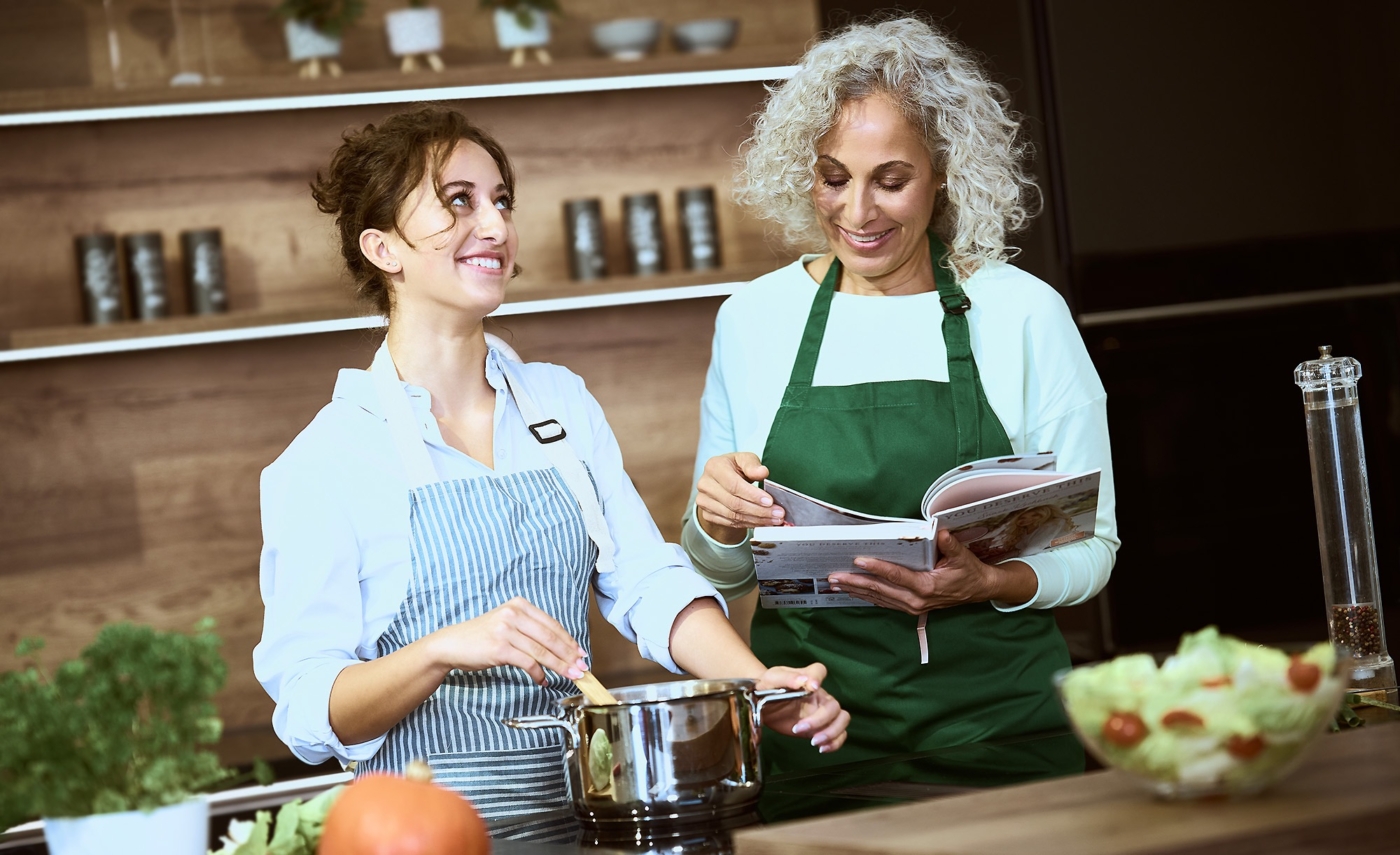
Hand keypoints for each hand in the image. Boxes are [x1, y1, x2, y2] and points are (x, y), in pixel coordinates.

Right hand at [425, 597, 587, 686]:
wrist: (452, 644)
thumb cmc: (481, 637)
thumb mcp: (507, 625)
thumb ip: (530, 630)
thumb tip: (559, 648)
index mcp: (519, 605)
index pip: (552, 624)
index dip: (569, 641)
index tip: (581, 653)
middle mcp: (514, 614)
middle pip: (551, 637)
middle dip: (569, 655)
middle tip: (581, 668)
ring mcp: (506, 630)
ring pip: (542, 651)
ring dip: (559, 666)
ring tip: (570, 675)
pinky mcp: (500, 648)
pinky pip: (528, 662)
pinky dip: (539, 674)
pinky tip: (543, 681)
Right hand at [695, 452, 783, 544]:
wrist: (721, 482)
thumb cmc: (735, 468)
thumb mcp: (745, 460)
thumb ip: (753, 465)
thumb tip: (763, 472)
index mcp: (714, 466)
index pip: (734, 485)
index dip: (753, 495)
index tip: (770, 501)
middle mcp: (705, 484)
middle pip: (734, 503)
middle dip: (759, 511)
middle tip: (778, 514)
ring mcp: (704, 501)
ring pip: (733, 516)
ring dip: (756, 520)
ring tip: (774, 519)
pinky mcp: (707, 514)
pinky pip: (731, 523)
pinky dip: (749, 524)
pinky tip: (763, 523)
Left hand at [755, 663, 849, 753]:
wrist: (762, 704)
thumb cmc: (768, 687)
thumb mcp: (772, 679)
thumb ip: (788, 678)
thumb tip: (805, 680)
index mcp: (808, 678)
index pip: (819, 671)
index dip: (818, 678)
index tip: (812, 688)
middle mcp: (820, 694)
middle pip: (834, 706)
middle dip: (820, 720)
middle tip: (800, 728)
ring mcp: (822, 711)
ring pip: (842, 719)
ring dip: (832, 732)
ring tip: (814, 741)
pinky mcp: (820, 727)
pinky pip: (839, 734)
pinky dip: (835, 743)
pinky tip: (821, 748)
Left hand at [827, 530, 1032, 612]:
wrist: (978, 591)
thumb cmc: (968, 572)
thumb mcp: (962, 557)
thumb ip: (950, 546)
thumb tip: (941, 533)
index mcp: (926, 586)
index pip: (896, 576)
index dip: (876, 567)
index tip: (858, 560)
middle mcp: (915, 600)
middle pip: (880, 590)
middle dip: (855, 582)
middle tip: (834, 576)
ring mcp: (912, 607)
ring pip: (878, 598)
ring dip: (856, 590)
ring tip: (836, 583)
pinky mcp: (910, 608)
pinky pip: (884, 602)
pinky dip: (867, 597)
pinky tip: (853, 592)